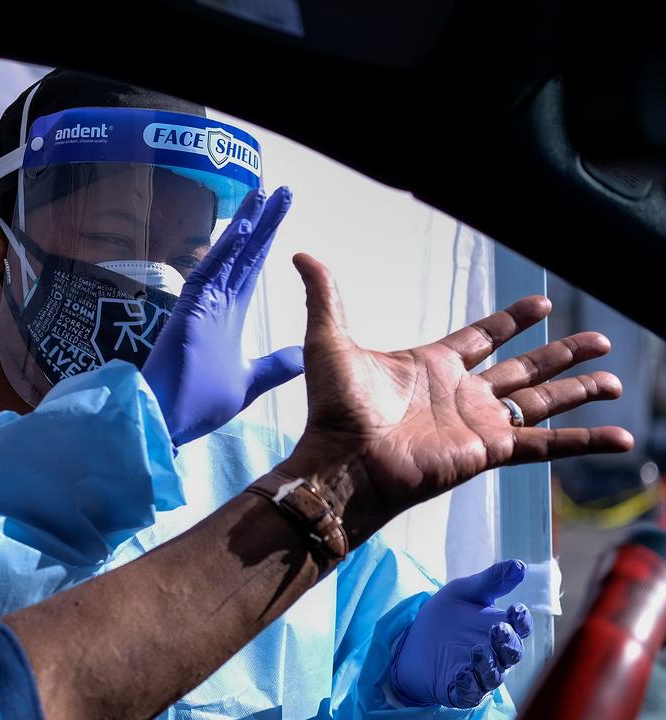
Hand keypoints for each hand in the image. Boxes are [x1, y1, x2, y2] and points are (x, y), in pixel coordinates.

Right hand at [142, 186, 303, 445]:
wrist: (167, 422)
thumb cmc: (198, 404)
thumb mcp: (249, 382)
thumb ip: (275, 365)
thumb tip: (304, 354)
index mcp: (228, 316)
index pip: (252, 268)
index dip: (268, 239)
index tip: (281, 212)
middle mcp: (215, 303)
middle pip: (245, 254)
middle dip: (263, 223)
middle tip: (281, 191)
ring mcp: (200, 305)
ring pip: (227, 257)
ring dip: (245, 226)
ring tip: (262, 195)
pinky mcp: (187, 312)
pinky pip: (207, 275)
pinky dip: (223, 252)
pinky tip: (241, 229)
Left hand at [279, 253, 631, 542]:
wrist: (343, 460)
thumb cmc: (334, 409)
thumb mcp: (330, 342)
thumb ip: (326, 298)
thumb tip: (303, 255)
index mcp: (432, 364)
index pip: (483, 337)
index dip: (512, 320)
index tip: (542, 303)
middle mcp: (462, 393)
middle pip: (524, 368)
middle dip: (560, 353)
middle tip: (598, 339)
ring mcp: (479, 422)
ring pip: (543, 401)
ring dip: (579, 389)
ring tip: (614, 378)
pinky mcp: (491, 449)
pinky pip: (548, 443)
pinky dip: (585, 441)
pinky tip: (622, 438)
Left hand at [392, 560, 533, 707]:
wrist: (412, 640)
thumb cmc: (446, 615)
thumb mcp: (464, 592)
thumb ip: (491, 581)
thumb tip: (520, 565)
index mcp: (500, 627)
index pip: (519, 626)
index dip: (520, 619)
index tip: (515, 609)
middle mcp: (496, 653)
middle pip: (512, 652)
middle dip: (508, 642)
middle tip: (497, 629)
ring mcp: (480, 673)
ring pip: (494, 674)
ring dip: (489, 664)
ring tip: (478, 650)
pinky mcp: (461, 689)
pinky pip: (471, 692)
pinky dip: (469, 685)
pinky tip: (462, 675)